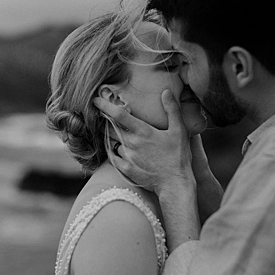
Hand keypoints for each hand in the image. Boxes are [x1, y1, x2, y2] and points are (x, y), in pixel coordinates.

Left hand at [95, 90, 198, 249]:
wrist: (175, 184)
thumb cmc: (178, 156)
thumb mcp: (179, 130)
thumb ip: (172, 110)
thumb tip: (166, 91)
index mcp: (142, 131)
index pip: (118, 114)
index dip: (105, 105)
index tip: (96, 99)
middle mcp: (131, 143)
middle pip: (112, 127)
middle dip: (108, 120)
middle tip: (109, 116)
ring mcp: (127, 157)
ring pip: (114, 142)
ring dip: (116, 138)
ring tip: (125, 137)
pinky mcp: (125, 169)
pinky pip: (113, 157)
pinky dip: (116, 151)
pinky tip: (123, 150)